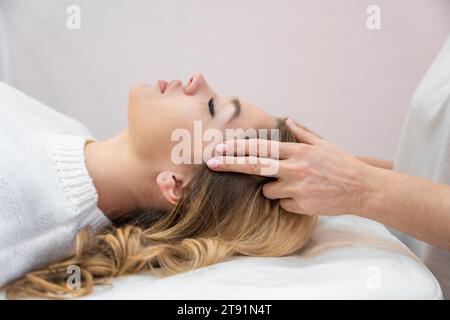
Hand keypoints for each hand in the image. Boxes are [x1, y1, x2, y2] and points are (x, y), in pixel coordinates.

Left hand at [206, 118, 373, 215]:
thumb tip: (288, 119)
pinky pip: (283, 203)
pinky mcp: (301, 205)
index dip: (238, 148)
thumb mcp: (324, 144)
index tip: (220, 148)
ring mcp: (297, 188)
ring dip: (273, 188)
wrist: (362, 189)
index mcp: (298, 151)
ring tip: (296, 184)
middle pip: (255, 166)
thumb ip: (303, 132)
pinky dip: (289, 200)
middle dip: (230, 164)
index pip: (262, 148)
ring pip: (268, 190)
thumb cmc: (342, 164)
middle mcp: (294, 168)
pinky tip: (306, 196)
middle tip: (211, 163)